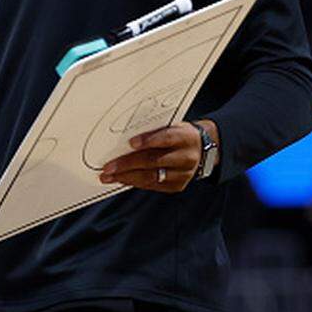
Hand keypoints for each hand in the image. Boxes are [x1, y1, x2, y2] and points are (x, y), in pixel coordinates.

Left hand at [98, 120, 217, 192]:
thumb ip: (154, 131)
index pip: (166, 139)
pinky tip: (122, 179)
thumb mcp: (173, 126)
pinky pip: (153, 185)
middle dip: (128, 164)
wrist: (203, 149)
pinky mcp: (177, 186)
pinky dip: (135, 182)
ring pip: (152, 177)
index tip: (130, 143)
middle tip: (108, 167)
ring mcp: (183, 174)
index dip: (149, 140)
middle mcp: (186, 157)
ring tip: (109, 176)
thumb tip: (125, 139)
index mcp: (186, 137)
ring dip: (127, 177)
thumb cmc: (179, 134)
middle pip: (154, 161)